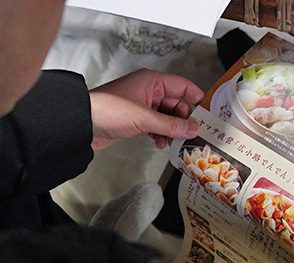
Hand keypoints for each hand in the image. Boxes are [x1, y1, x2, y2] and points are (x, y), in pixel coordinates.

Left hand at [89, 69, 203, 150]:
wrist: (80, 124)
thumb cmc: (107, 110)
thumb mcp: (145, 118)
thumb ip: (172, 125)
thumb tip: (194, 129)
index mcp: (152, 82)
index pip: (183, 87)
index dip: (196, 100)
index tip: (206, 115)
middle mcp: (149, 91)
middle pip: (178, 104)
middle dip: (184, 120)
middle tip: (191, 134)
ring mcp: (143, 105)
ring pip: (168, 116)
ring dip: (173, 129)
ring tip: (174, 140)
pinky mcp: (136, 119)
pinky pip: (157, 125)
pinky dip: (162, 134)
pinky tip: (161, 142)